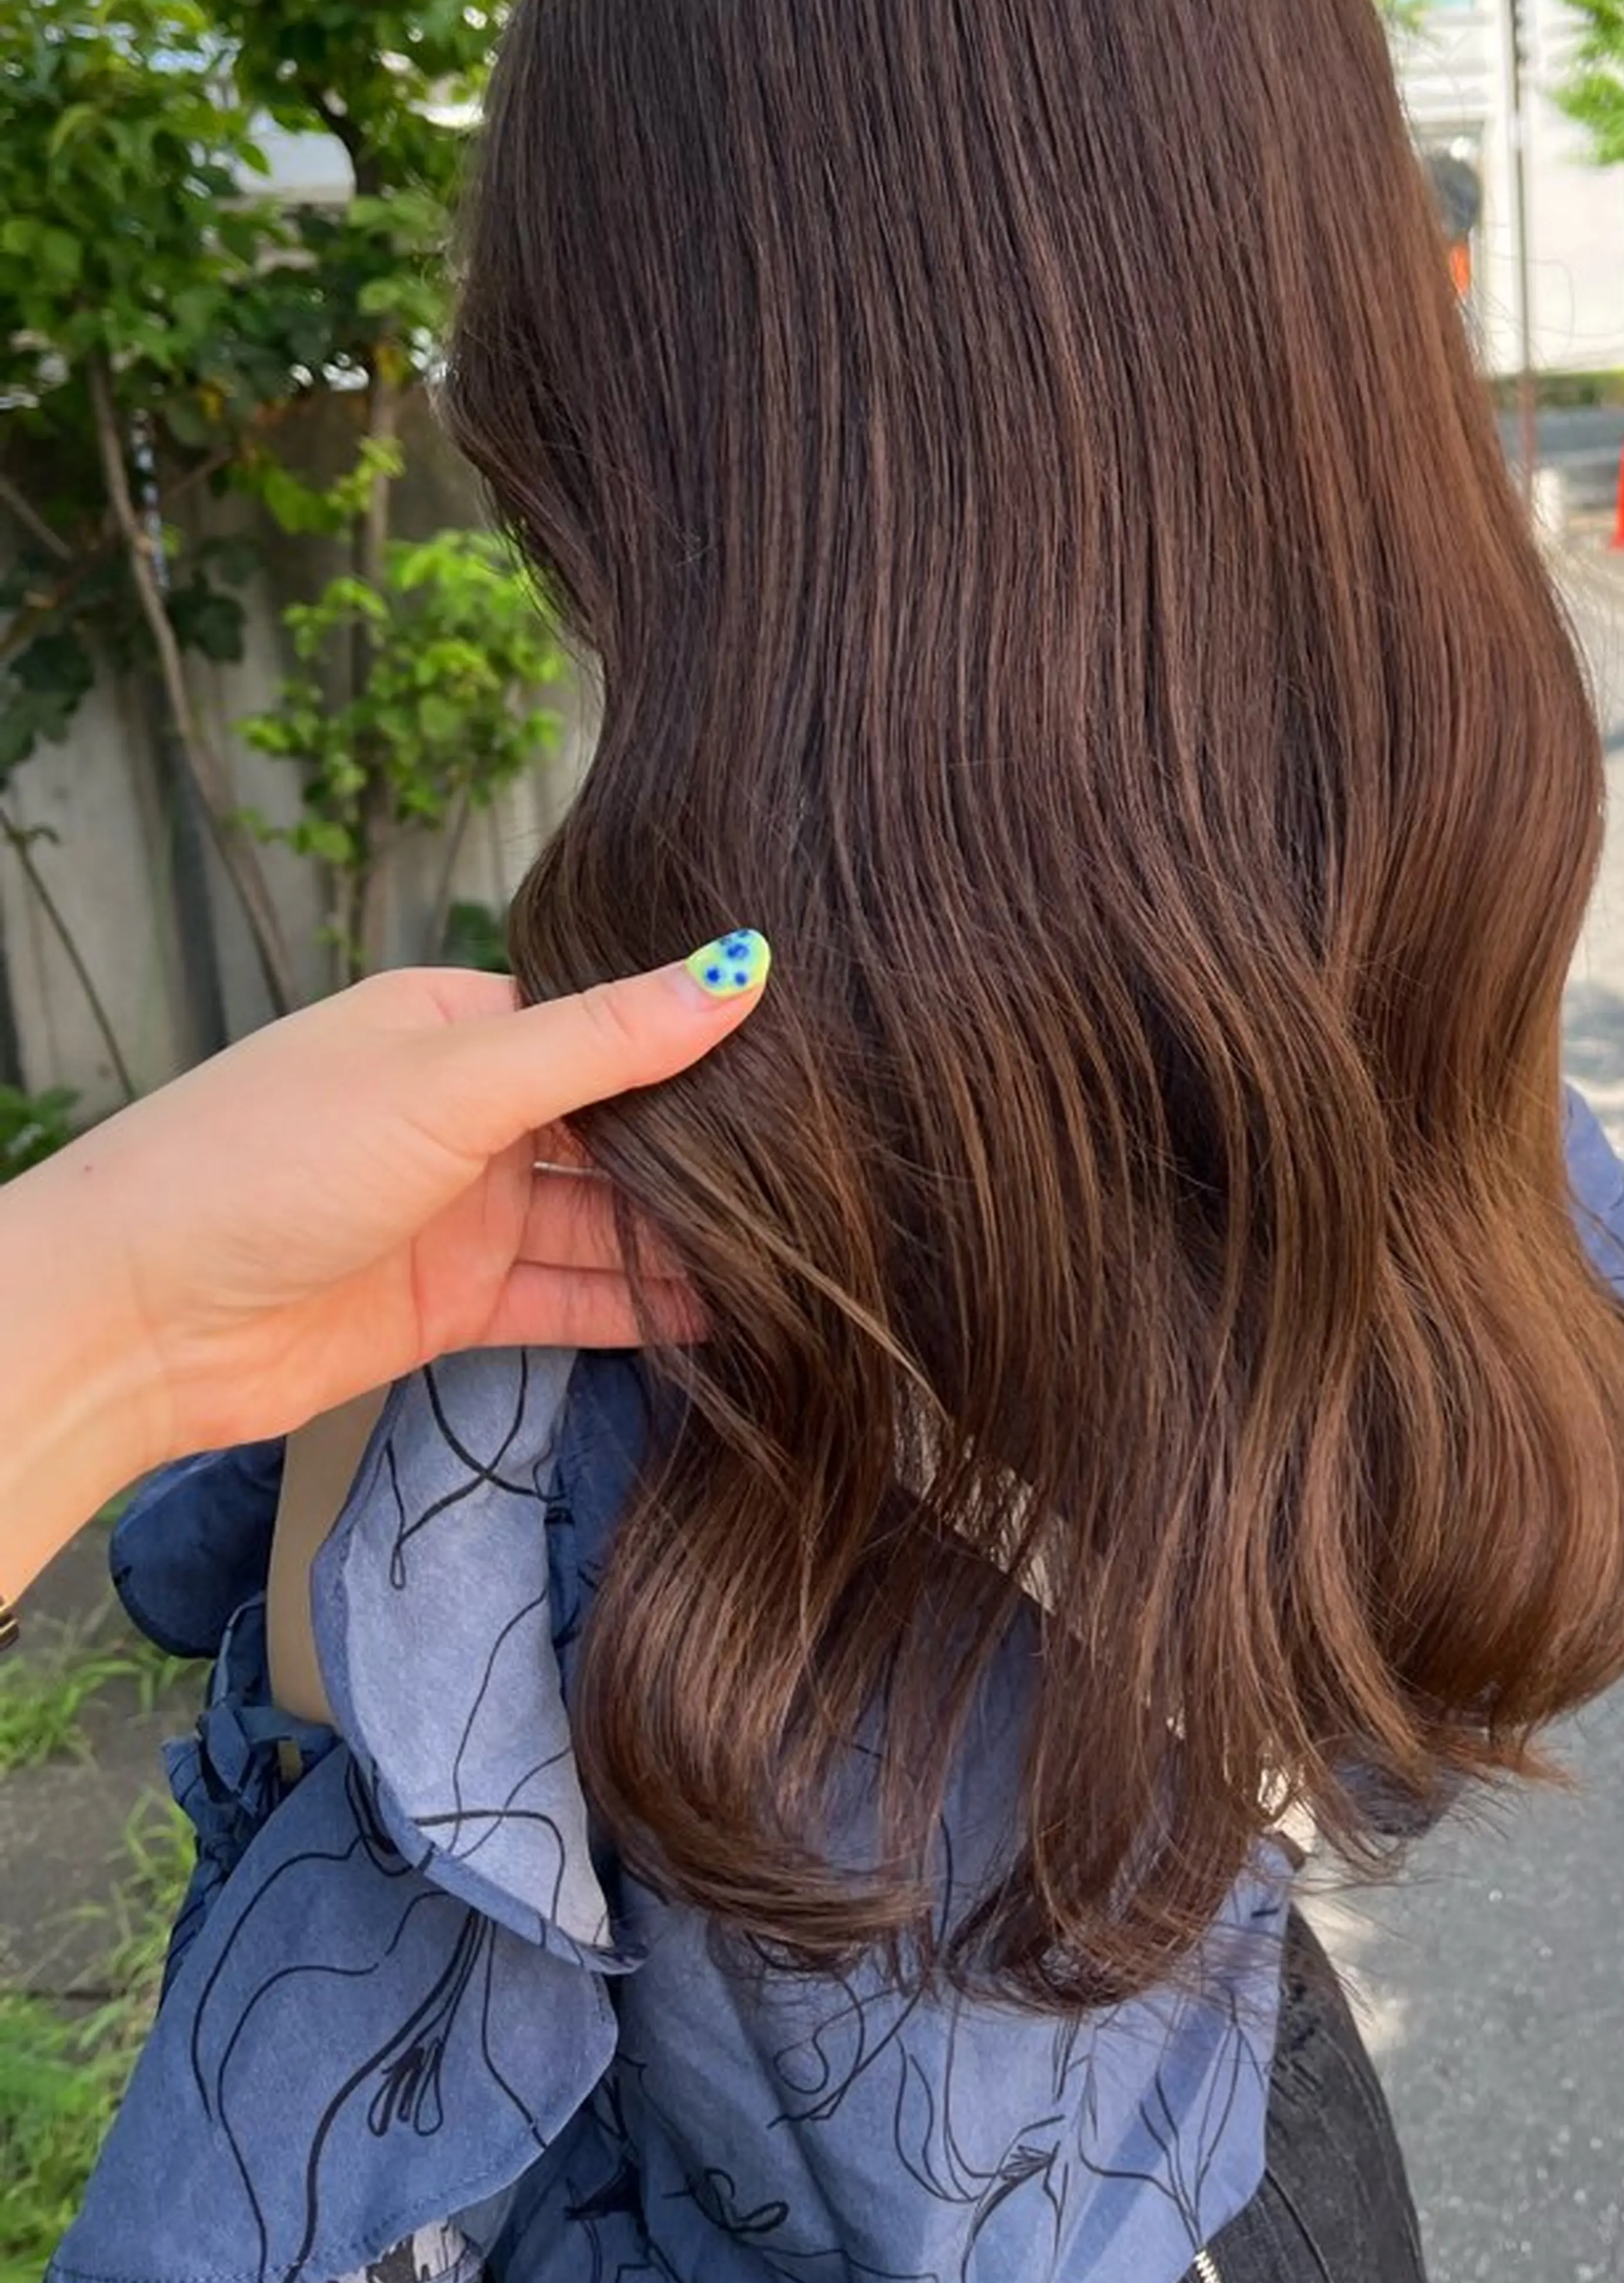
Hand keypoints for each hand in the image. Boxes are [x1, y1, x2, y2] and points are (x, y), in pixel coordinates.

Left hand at [0, 938, 767, 1603]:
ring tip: (806, 1249)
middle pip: (613, 1129)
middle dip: (705, 1151)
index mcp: (453, 1026)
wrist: (135, 1318)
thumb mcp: (449, 1081)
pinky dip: (643, 1310)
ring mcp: (460, 1212)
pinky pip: (572, 1298)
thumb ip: (602, 1041)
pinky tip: (729, 1316)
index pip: (603, 1022)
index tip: (809, 1059)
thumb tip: (741, 964)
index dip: (696, 1042)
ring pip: (603, 1221)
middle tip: (829, 1167)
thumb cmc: (265, 1162)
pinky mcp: (454, 1305)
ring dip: (687, 1240)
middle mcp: (463, 1113)